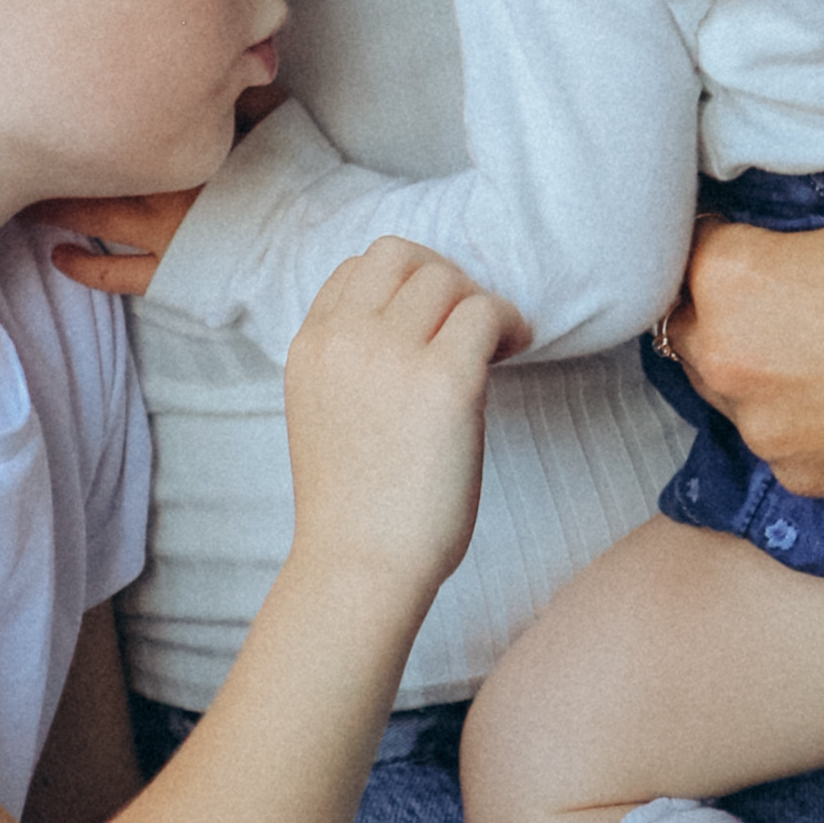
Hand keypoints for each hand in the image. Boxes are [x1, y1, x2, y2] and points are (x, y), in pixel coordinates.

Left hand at [32, 86, 293, 297]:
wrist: (307, 241)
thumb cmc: (296, 175)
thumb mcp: (273, 116)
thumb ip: (243, 91)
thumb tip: (232, 63)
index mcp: (181, 146)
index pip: (121, 124)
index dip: (85, 112)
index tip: (54, 99)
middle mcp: (159, 187)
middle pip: (95, 169)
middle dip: (57, 160)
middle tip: (22, 146)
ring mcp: (159, 235)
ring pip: (93, 217)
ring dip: (57, 208)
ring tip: (27, 199)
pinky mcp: (167, 274)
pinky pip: (115, 273)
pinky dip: (84, 266)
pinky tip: (58, 257)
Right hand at [283, 238, 526, 595]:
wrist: (359, 566)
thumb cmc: (353, 508)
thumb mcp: (324, 414)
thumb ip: (350, 364)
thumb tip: (413, 331)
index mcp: (310, 347)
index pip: (356, 269)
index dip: (402, 284)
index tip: (431, 319)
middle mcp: (344, 339)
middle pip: (402, 257)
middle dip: (443, 279)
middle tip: (467, 324)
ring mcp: (392, 355)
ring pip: (448, 280)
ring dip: (478, 304)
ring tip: (494, 346)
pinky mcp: (445, 381)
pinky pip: (486, 313)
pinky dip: (508, 324)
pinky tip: (513, 351)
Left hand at [670, 211, 823, 497]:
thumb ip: (781, 245)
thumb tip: (752, 254)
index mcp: (732, 278)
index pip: (682, 244)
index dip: (715, 234)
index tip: (743, 230)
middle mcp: (728, 361)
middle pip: (688, 323)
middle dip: (721, 303)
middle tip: (783, 286)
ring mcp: (766, 430)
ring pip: (727, 384)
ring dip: (754, 360)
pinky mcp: (807, 478)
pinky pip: (775, 434)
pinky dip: (796, 410)